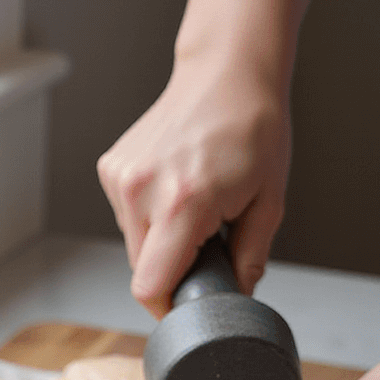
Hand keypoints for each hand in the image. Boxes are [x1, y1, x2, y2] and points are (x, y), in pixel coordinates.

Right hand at [98, 0, 352, 315]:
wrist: (227, 73)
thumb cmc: (251, 128)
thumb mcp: (268, 201)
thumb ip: (250, 259)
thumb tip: (236, 297)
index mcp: (183, 203)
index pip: (150, 287)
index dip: (168, 306)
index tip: (186, 303)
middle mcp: (142, 190)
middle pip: (142, 269)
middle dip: (172, 268)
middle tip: (204, 241)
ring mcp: (121, 177)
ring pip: (133, 244)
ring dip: (159, 240)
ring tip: (191, 204)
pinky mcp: (111, 168)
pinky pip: (126, 216)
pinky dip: (148, 215)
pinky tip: (173, 187)